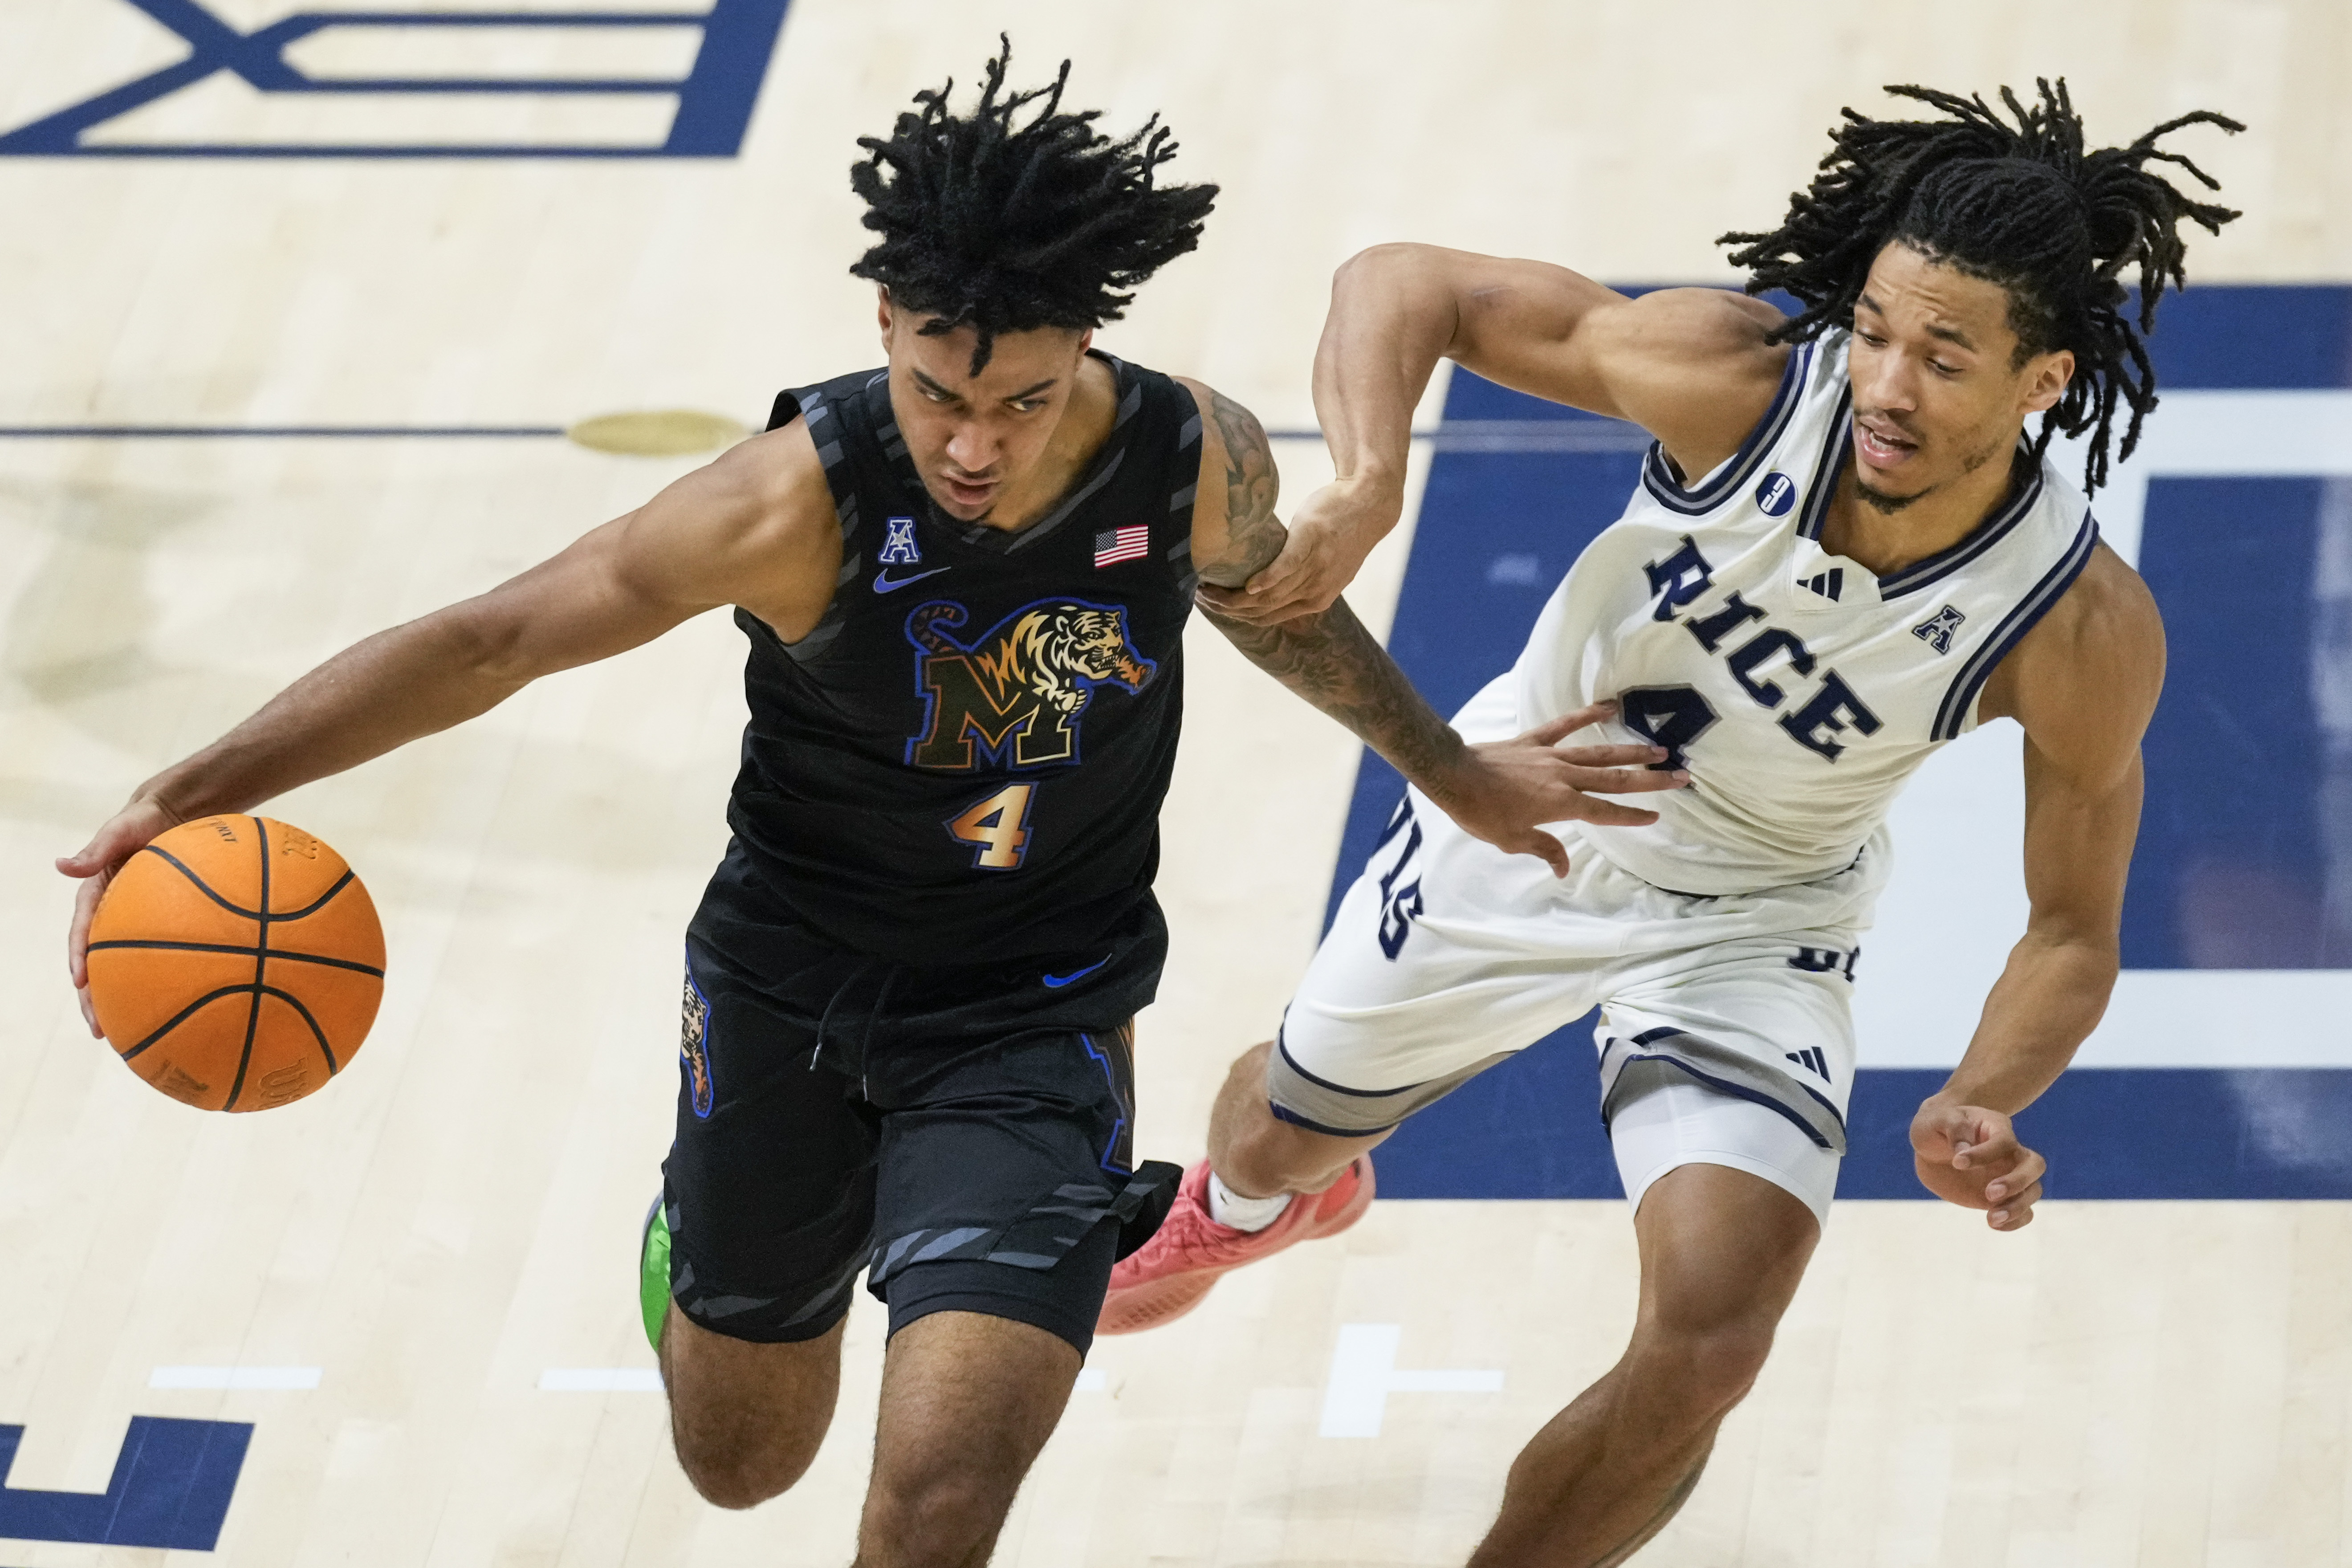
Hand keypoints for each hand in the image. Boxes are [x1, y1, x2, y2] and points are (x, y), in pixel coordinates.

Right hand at [57, 796, 183, 1038]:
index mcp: (95, 897)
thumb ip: (96, 848)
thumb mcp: (120, 830)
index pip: (81, 935)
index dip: (79, 960)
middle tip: (101, 1029)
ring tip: (132, 1034)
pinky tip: (180, 1006)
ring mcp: (135, 923)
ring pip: (127, 969)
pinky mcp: (161, 925)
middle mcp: (112, 916)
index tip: (81, 984)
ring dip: (125, 1000)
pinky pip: (161, 956)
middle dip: (95, 999)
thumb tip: (62, 865)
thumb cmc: (143, 820)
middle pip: (99, 965)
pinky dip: (164, 980)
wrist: (175, 813)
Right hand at [1197, 474, 1399, 624]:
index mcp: (1315, 600)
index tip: (1212, 605)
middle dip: (1228, 608)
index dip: (1237, 616)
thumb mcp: (1324, 563)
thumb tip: (1272, 581)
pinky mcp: (1309, 545)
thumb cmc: (1342, 530)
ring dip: (1234, 596)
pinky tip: (1246, 585)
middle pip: (1262, 610)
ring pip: (1268, 595)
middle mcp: (1313, 592)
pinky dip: (1265, 580)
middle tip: (1199, 596)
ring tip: (1206, 586)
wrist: (1369, 504)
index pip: (1267, 618)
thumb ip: (1301, 577)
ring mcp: (1313, 571)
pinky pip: (1284, 569)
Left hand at [1424, 700, 1688, 876]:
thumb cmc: (1480, 812)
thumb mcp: (1511, 840)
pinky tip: (1611, 706)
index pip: (1605, 812)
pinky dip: (1588, 714)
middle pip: (1614, 779)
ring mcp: (1550, 755)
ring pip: (1599, 752)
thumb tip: (1564, 868)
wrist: (1452, 775)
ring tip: (1659, 749)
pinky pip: (1565, 725)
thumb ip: (1544, 849)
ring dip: (1631, 751)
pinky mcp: (1535, 739)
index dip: (1632, 815)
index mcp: (1560, 805)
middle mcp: (1563, 778)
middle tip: (1680, 776)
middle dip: (1649, 780)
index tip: (1656, 814)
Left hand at [1909, 1096, 2045, 1230]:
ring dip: (2018, 1207)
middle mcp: (2010, 1152)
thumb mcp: (1938, 1119)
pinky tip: (1994, 1224)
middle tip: (1989, 1193)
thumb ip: (1954, 1128)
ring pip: (2033, 1191)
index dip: (1985, 1154)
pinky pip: (2024, 1211)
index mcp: (1996, 1127)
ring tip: (1992, 1218)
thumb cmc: (1937, 1126)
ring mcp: (2009, 1175)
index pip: (2004, 1141)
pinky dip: (2016, 1221)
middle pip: (2034, 1165)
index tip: (1957, 1163)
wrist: (1932, 1147)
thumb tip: (1963, 1149)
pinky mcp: (2003, 1197)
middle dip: (2017, 1182)